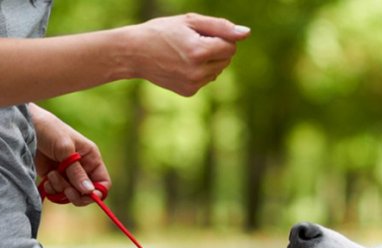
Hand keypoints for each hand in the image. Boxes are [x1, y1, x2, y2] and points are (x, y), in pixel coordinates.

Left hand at [30, 104, 111, 206]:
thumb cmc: (49, 131)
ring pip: (72, 194)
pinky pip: (58, 192)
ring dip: (61, 188)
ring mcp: (68, 173)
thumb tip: (90, 191)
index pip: (103, 182)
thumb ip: (77, 172)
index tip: (85, 195)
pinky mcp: (54, 177)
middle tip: (66, 191)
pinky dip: (52, 190)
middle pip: (87, 192)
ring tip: (52, 174)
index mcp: (91, 158)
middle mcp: (82, 167)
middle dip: (76, 194)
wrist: (26, 127)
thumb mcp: (65, 150)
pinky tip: (47, 179)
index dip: (97, 192)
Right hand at [130, 13, 249, 96]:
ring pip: (218, 70)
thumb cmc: (162, 31)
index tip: (201, 33)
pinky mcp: (189, 92)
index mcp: (199, 52)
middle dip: (216, 49)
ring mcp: (193, 85)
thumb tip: (246, 33)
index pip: (231, 47)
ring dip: (209, 61)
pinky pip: (207, 79)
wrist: (135, 53)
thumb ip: (221, 27)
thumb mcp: (190, 21)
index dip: (220, 37)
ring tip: (186, 53)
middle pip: (227, 60)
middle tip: (192, 42)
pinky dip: (200, 71)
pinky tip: (182, 65)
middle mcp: (198, 72)